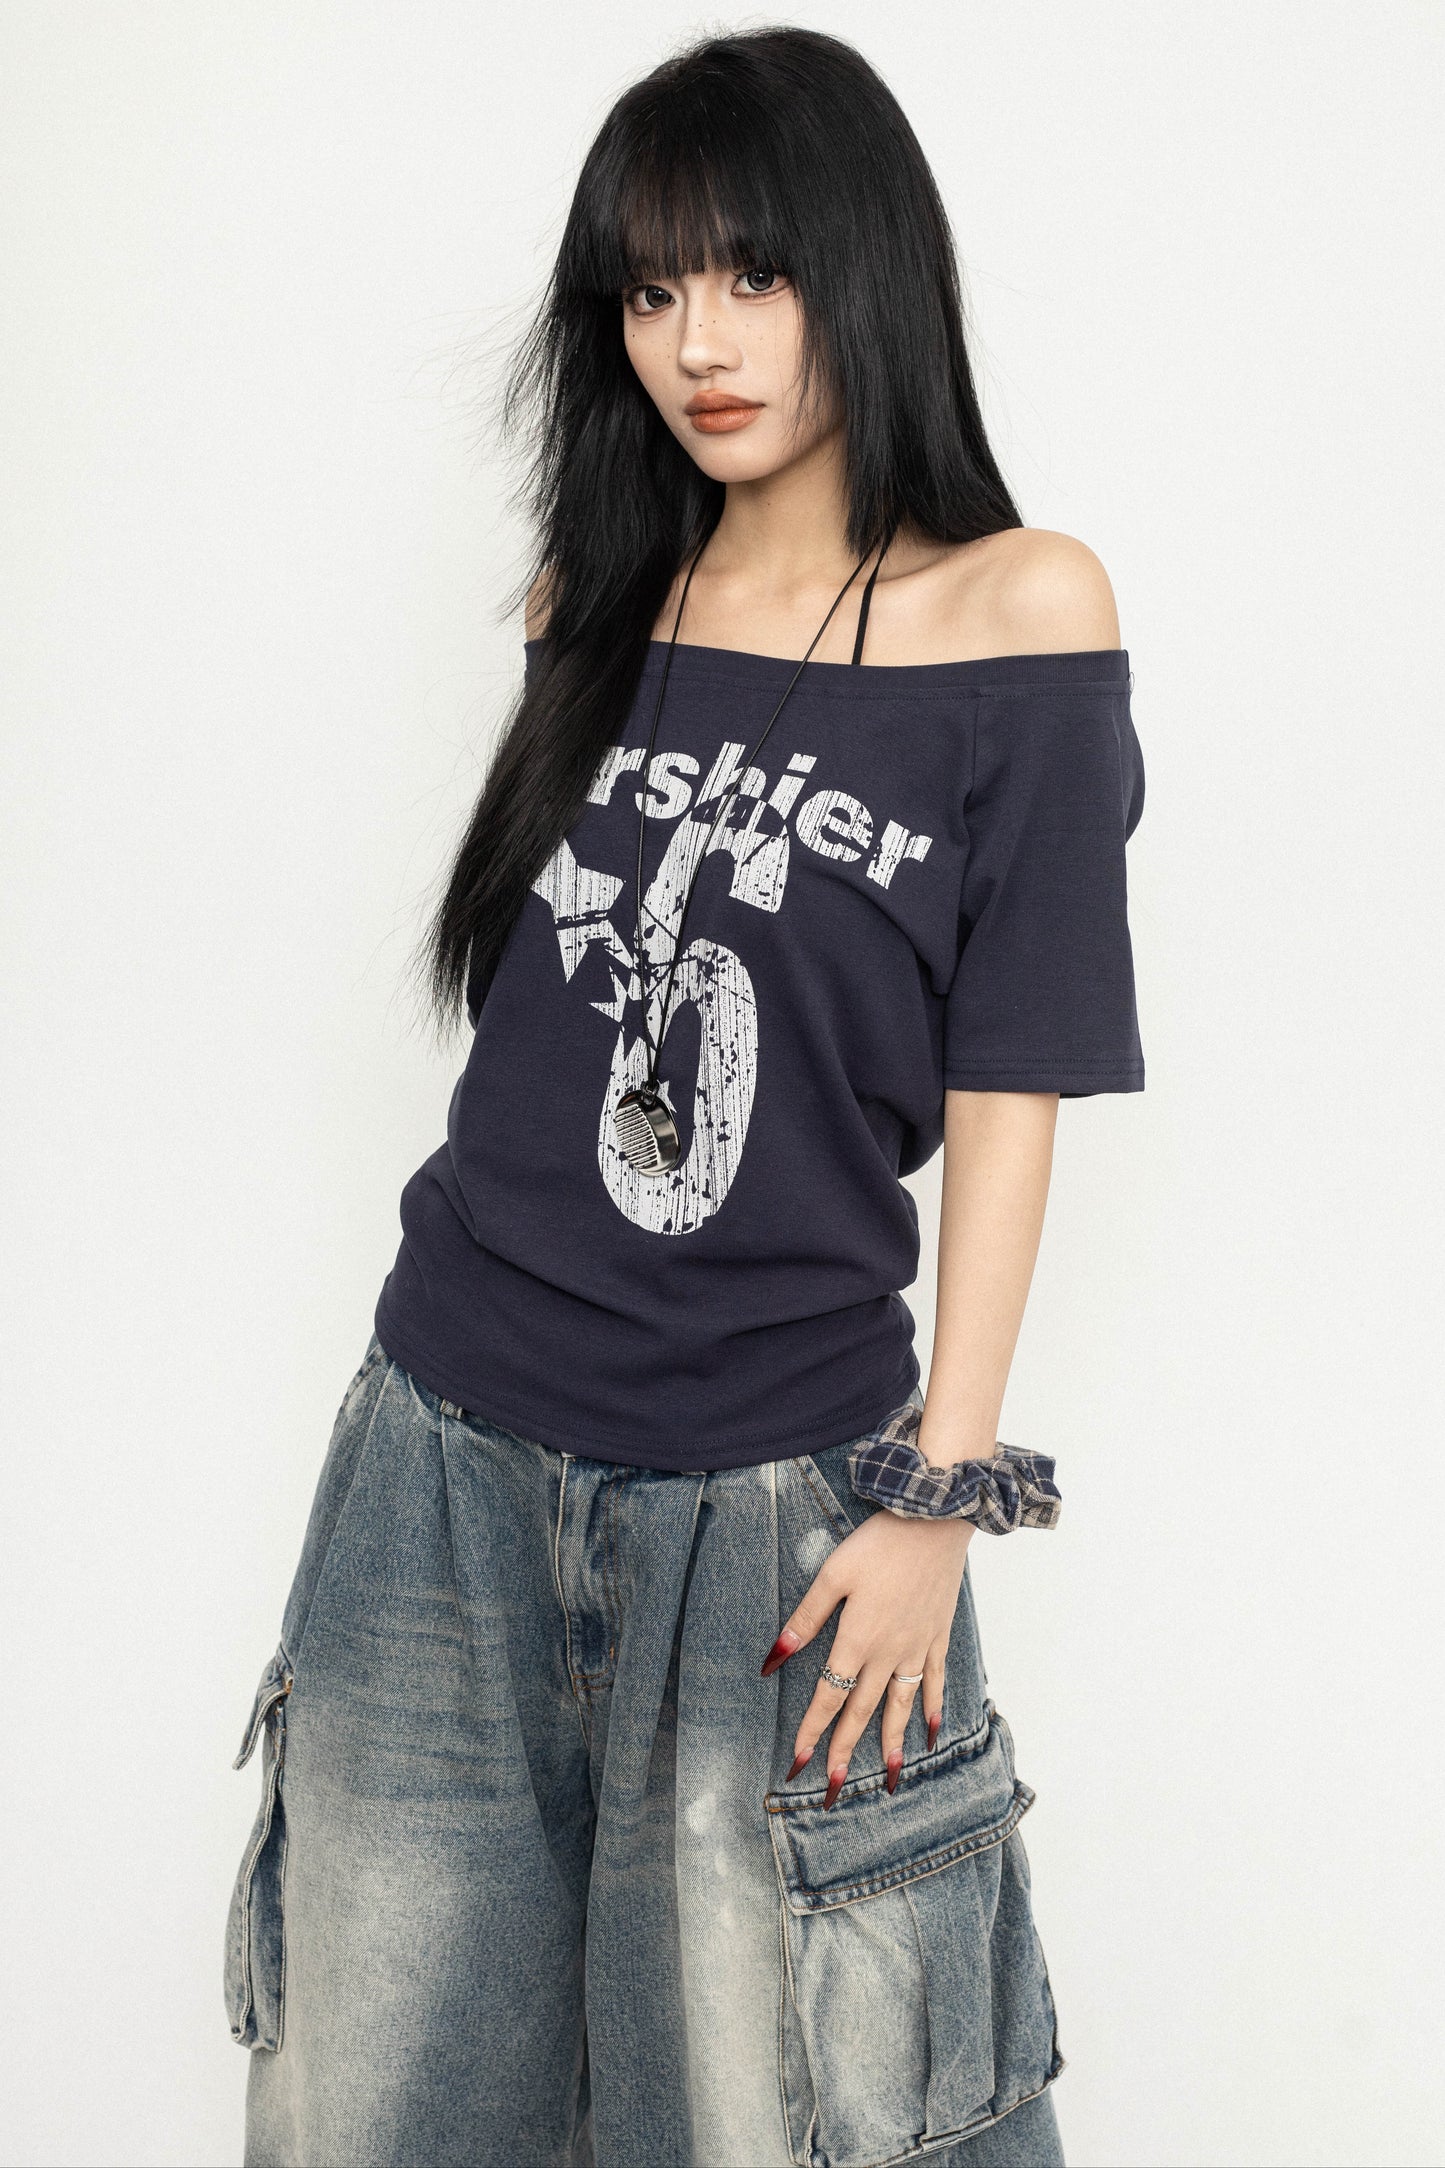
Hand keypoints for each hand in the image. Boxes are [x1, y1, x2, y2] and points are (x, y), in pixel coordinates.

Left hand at [760, 1508, 973, 1806]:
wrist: (933, 1519)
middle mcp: (888, 1652)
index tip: (799, 1763)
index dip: (812, 1732)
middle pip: (862, 1710)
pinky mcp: (938, 1635)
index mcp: (856, 1639)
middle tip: (835, 1789)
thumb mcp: (831, 1575)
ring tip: (889, 1778)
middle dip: (846, 1751)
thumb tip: (772, 1659)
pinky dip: (934, 1709)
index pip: (828, 1697)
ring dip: (893, 1743)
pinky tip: (932, 1734)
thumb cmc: (878, 1543)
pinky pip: (936, 1681)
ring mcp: (917, 1646)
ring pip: (901, 1705)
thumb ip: (804, 1620)